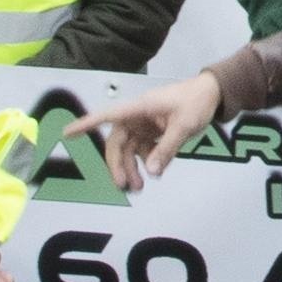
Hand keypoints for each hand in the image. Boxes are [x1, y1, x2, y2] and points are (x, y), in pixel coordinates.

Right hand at [76, 68, 227, 187]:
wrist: (214, 94)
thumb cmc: (197, 102)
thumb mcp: (184, 125)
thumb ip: (167, 148)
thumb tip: (151, 171)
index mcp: (140, 108)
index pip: (108, 115)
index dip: (86, 124)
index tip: (67, 133)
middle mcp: (137, 116)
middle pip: (117, 142)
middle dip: (117, 164)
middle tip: (123, 186)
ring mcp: (145, 125)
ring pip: (129, 150)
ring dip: (131, 168)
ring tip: (139, 188)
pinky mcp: (153, 132)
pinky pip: (143, 150)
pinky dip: (145, 163)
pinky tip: (153, 173)